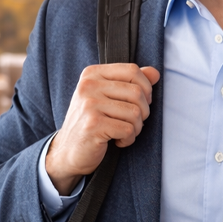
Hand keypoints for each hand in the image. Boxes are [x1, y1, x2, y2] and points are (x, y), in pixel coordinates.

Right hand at [44, 65, 160, 194]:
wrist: (68, 151)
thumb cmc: (91, 123)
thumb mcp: (107, 97)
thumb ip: (130, 82)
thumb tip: (155, 73)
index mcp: (92, 74)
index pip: (132, 70)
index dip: (145, 88)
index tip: (139, 103)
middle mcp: (88, 86)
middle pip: (136, 92)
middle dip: (143, 111)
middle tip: (132, 122)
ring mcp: (89, 105)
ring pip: (135, 112)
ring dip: (136, 128)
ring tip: (124, 133)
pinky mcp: (93, 125)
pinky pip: (128, 129)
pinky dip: (128, 139)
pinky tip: (117, 141)